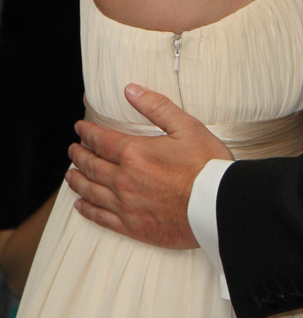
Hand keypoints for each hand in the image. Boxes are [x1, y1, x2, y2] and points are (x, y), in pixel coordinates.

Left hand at [67, 84, 231, 247]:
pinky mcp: (132, 226)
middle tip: (72, 150)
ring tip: (70, 175)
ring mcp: (126, 205)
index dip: (87, 132)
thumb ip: (156, 107)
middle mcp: (124, 179)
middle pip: (92, 166)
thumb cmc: (206, 165)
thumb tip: (131, 91)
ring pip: (91, 192)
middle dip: (79, 155)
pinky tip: (81, 205)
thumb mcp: (186, 126)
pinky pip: (101, 217)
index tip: (79, 128)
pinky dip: (87, 210)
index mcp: (135, 153)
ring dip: (77, 181)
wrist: (216, 205)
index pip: (101, 140)